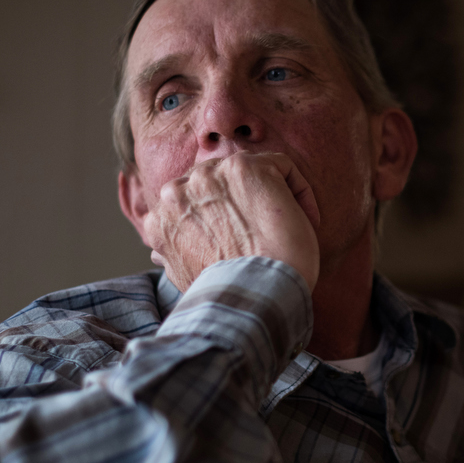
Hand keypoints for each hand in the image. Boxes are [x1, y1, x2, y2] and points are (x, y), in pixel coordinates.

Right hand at [143, 152, 320, 292]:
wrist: (255, 297)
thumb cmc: (228, 292)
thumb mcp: (184, 275)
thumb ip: (172, 253)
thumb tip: (159, 253)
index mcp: (161, 217)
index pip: (192, 200)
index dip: (222, 216)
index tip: (243, 238)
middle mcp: (178, 190)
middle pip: (217, 180)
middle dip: (243, 202)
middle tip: (265, 232)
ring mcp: (211, 176)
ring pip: (249, 170)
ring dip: (270, 194)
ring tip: (285, 228)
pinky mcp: (248, 168)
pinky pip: (282, 166)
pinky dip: (298, 191)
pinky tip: (304, 219)